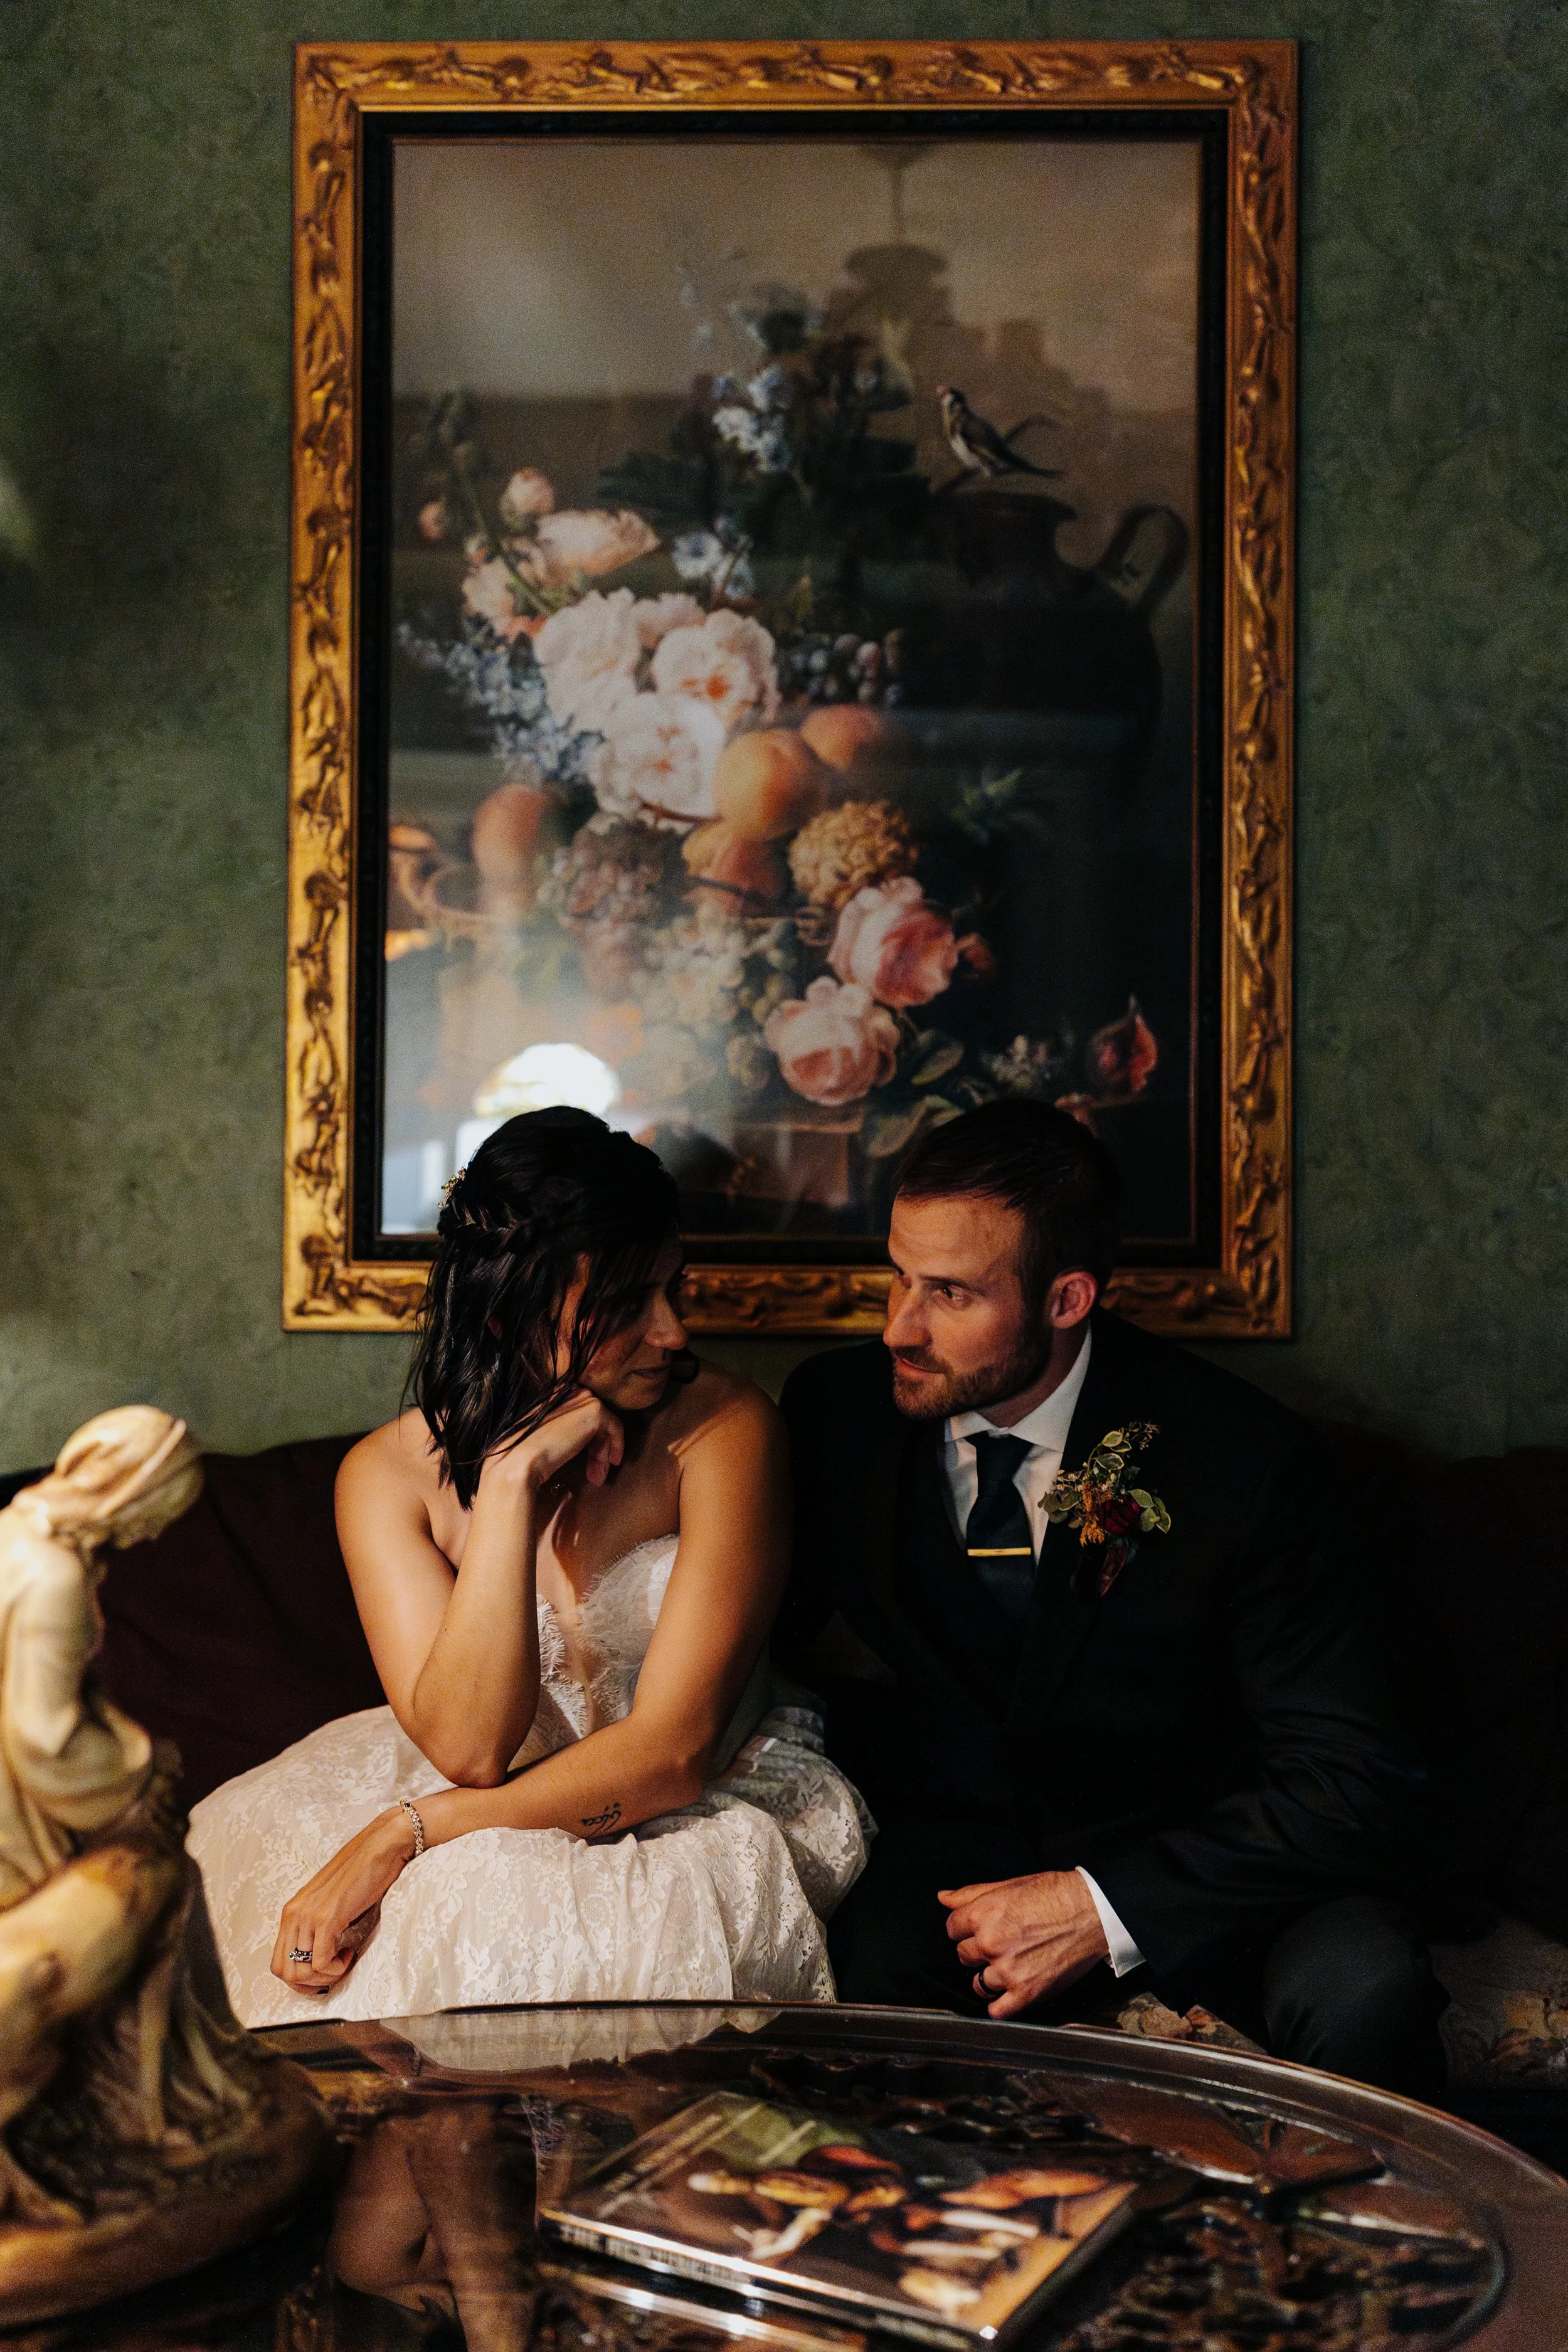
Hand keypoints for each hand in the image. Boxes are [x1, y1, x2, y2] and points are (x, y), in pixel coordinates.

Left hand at [272, 1807, 416, 1992]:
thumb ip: (317, 1925)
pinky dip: (336, 1968)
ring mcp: (308, 1916)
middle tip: (333, 1972)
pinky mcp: (327, 1918)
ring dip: (324, 1977)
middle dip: (309, 1983)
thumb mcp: (329, 1902)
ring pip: (300, 1972)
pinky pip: (321, 1963)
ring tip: (343, 1960)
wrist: (379, 1848)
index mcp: (292, 1911)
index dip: (298, 1979)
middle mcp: (293, 1914)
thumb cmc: (361, 1874)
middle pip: (283, 1972)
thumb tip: (319, 1957)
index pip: (277, 1962)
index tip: (322, 1973)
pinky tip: (350, 1952)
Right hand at [483, 1390, 624, 1499]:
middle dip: (596, 1448)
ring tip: (599, 1476)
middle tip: (596, 1474)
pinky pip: (614, 1425)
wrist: (519, 1461)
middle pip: (591, 1418)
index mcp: (550, 1397)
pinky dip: (617, 1444)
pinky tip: (612, 1462)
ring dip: (603, 1451)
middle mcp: (566, 1391)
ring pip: (603, 1423)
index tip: (587, 1461)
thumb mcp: (538, 1439)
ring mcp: (581, 1398)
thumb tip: (571, 1442)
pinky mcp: (594, 1410)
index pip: (576, 1413)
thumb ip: (554, 1433)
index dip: (584, 1438)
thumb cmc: (521, 1457)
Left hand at [939, 1869, 1108, 2019]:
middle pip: (962, 1955)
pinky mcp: (1027, 1992)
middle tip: (998, 1944)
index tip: (977, 1928)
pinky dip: (999, 2005)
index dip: (964, 1927)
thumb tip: (942, 1898)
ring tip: (1007, 1966)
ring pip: (978, 1982)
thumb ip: (971, 1893)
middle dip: (976, 1949)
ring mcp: (1008, 1971)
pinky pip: (998, 2011)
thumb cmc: (1054, 1894)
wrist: (1093, 1912)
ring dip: (988, 1975)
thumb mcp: (1009, 1884)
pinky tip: (1007, 1994)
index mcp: (983, 1914)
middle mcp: (991, 1943)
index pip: (952, 1928)